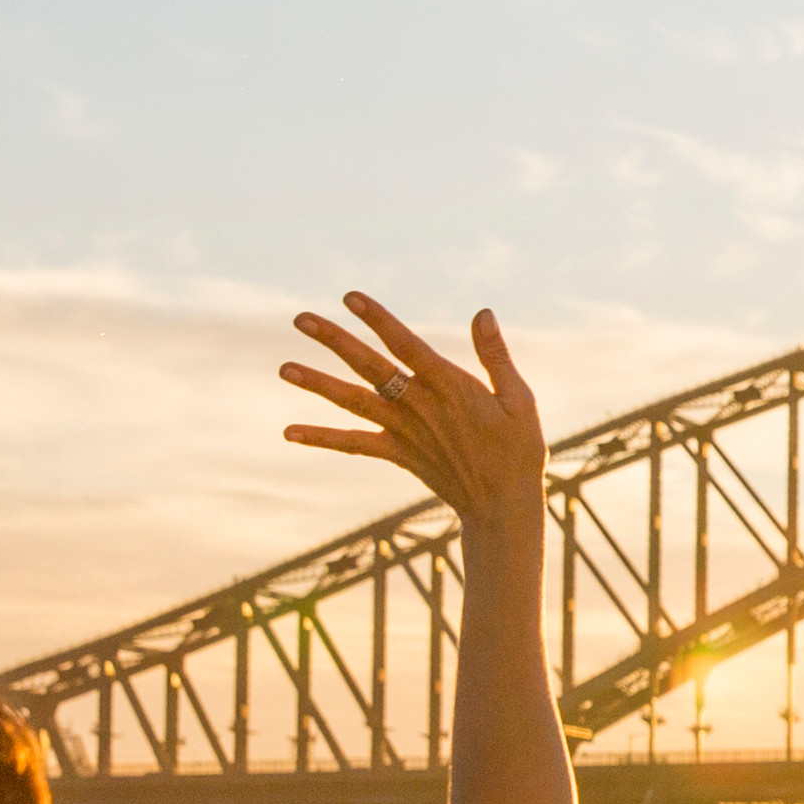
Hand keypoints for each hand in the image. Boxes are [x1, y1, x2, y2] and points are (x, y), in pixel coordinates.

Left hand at [282, 294, 548, 535]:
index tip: (351, 297)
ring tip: (283, 369)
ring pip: (354, 402)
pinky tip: (289, 431)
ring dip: (318, 384)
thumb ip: (495, 356)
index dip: (378, 320)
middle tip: (300, 319)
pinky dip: (321, 438)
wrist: (502, 506)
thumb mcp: (519, 400)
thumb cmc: (518, 450)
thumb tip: (482, 313)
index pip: (406, 346)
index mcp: (450, 387)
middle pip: (370, 367)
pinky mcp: (397, 454)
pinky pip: (353, 444)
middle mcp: (420, 407)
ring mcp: (404, 431)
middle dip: (335, 341)